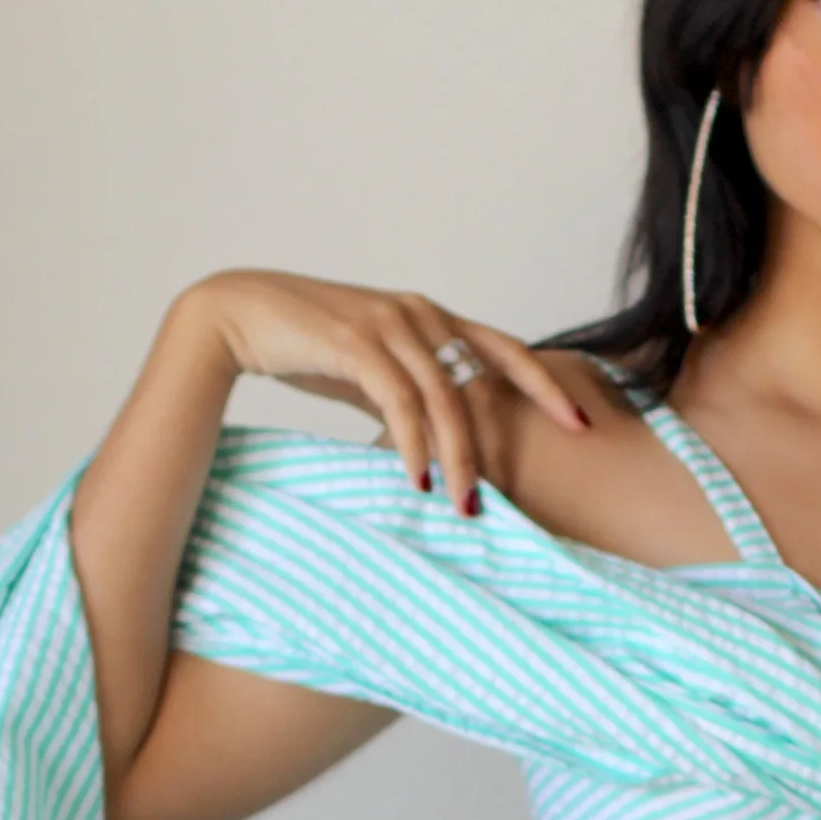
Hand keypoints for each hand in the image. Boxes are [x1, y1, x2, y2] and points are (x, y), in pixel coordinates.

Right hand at [191, 269, 590, 508]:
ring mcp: (390, 323)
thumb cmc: (306, 343)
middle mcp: (419, 313)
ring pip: (443, 398)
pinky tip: (418, 480)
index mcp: (431, 317)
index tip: (582, 423)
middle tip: (505, 498)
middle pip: (482, 383)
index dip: (546, 386)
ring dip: (456, 457)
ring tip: (462, 506)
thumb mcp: (371, 369)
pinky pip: (399, 401)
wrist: (238, 314)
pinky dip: (413, 444)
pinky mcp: (356, 341)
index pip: (505, 350)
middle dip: (498, 445)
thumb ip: (407, 393)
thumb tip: (433, 438)